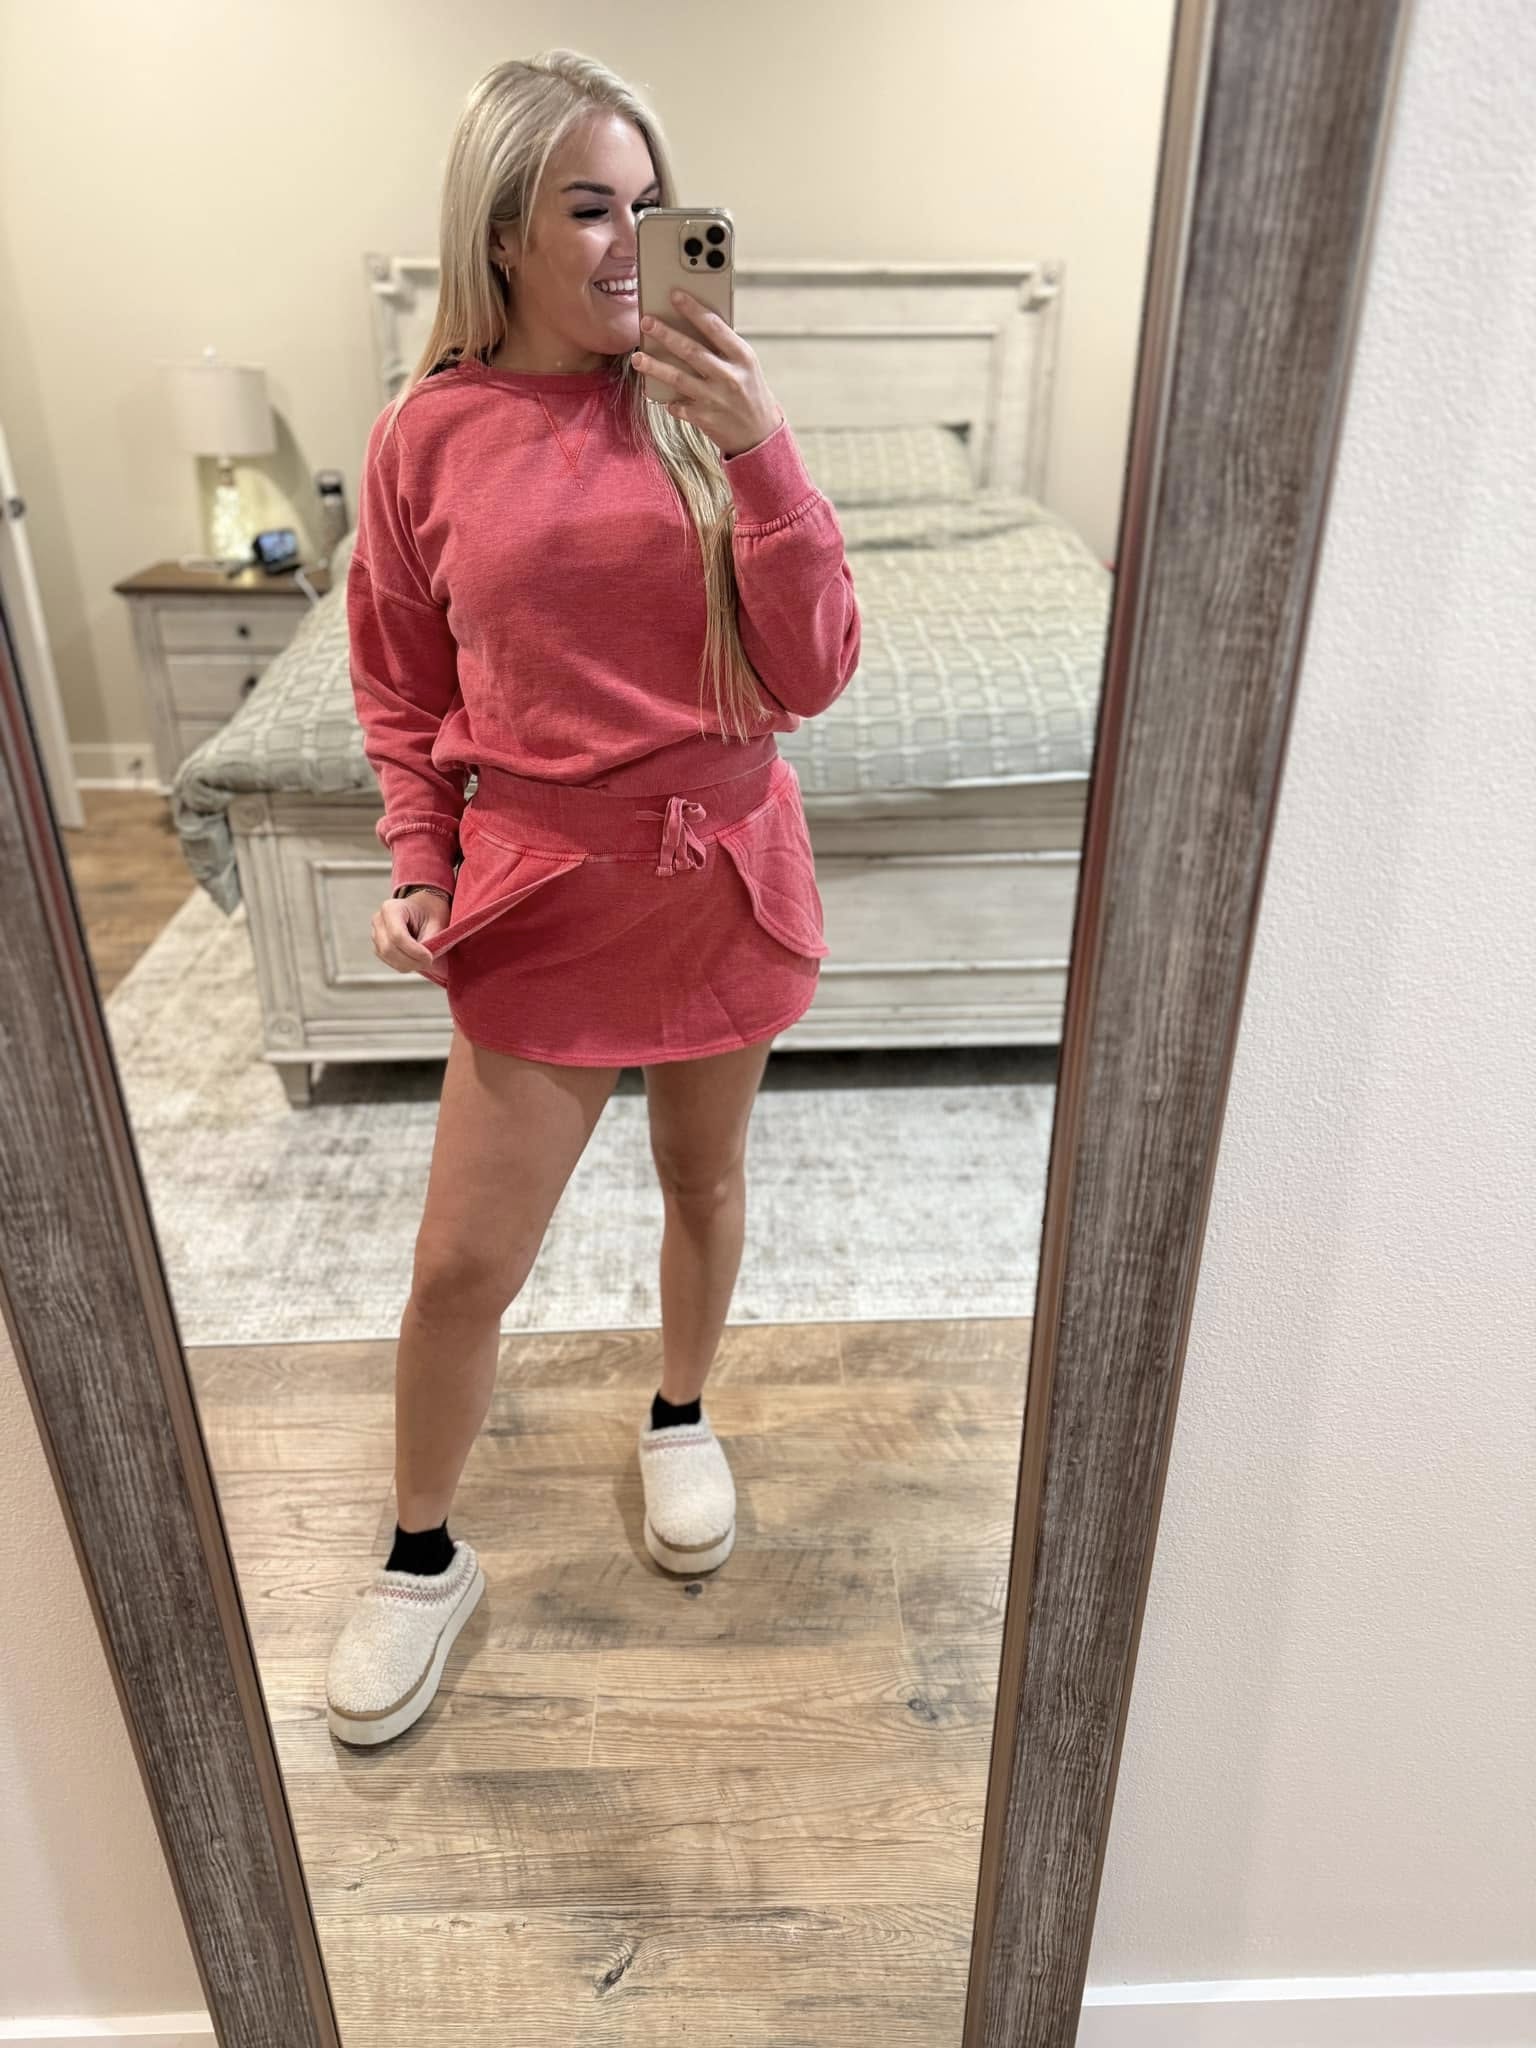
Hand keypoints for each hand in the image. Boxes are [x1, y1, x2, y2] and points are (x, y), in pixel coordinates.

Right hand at [372, 886, 450, 974]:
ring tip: (424, 962)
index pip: (397, 935)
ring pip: (387, 957)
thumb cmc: (430, 912)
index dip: (413, 951)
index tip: (429, 958)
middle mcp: (379, 920)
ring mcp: (375, 934)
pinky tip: (416, 960)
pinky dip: (403, 965)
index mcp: (391, 908)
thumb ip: (429, 941)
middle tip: (429, 963)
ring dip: (407, 965)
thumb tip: (423, 960)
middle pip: (388, 948)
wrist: (423, 908)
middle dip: (410, 961)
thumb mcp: (436, 922)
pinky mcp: (378, 946)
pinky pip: (388, 961)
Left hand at [631, 287, 783, 458]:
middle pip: (691, 350)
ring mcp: (715, 399)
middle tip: (646, 322)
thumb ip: (725, 348)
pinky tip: (657, 394)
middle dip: (666, 334)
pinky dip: (668, 400)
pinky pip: (678, 406)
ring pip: (678, 378)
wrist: (760, 435)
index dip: (693, 309)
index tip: (675, 295)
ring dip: (655, 367)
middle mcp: (729, 376)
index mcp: (742, 357)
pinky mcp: (704, 418)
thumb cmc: (750, 393)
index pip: (714, 327)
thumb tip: (693, 325)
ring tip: (637, 357)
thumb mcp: (746, 366)